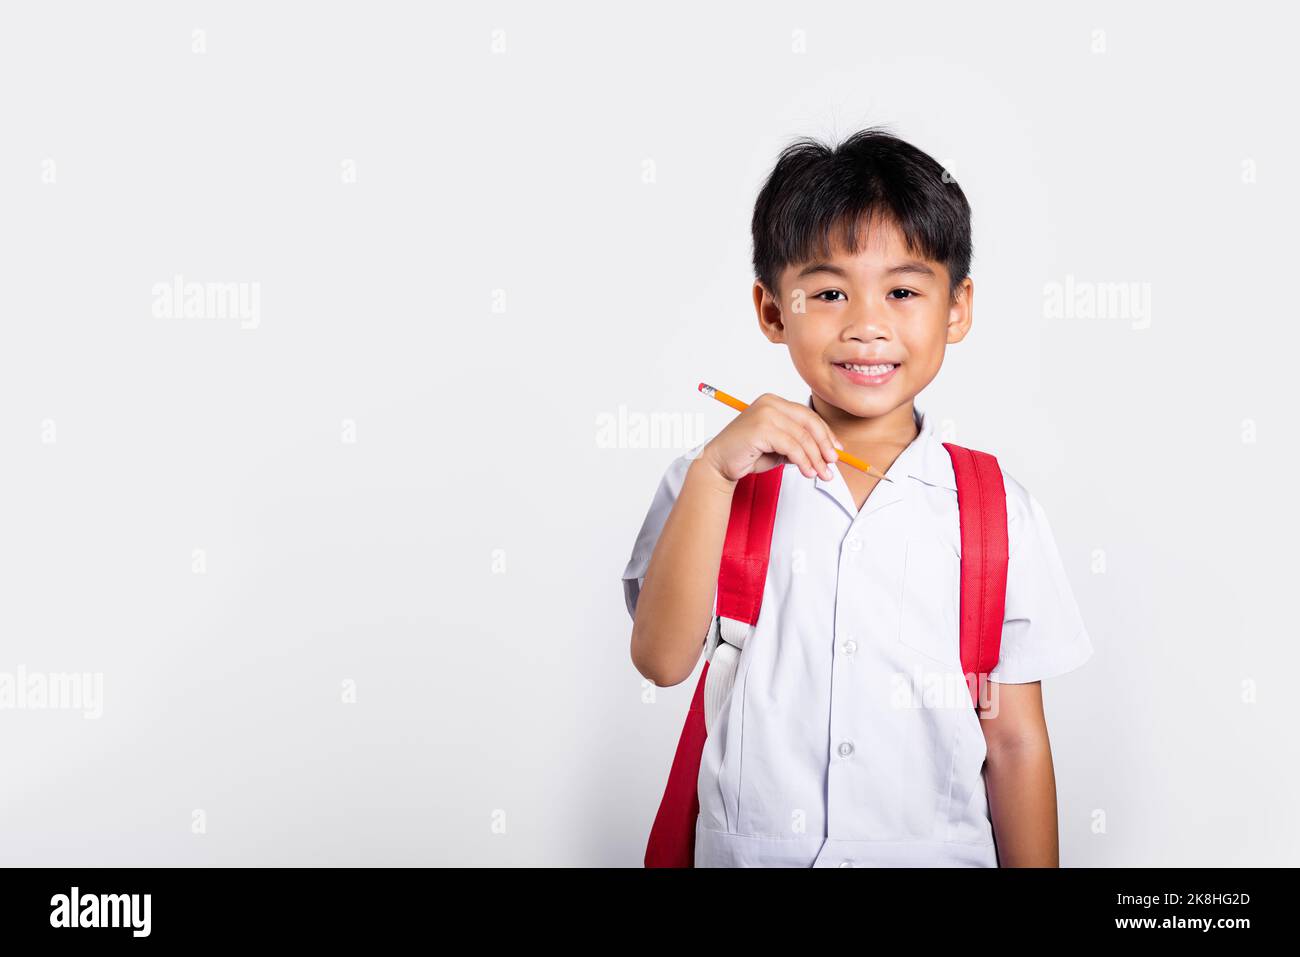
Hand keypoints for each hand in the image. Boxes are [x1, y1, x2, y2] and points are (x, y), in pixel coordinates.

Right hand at [700, 393, 842, 483]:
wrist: (718, 464)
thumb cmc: (746, 455)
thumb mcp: (779, 448)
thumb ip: (798, 445)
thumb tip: (826, 453)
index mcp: (774, 402)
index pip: (807, 415)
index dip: (825, 433)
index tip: (836, 450)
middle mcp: (770, 403)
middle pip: (809, 422)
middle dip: (824, 444)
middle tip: (833, 463)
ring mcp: (765, 413)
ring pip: (802, 437)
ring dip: (815, 458)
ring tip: (821, 473)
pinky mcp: (761, 428)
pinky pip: (791, 446)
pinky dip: (803, 461)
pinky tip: (807, 472)